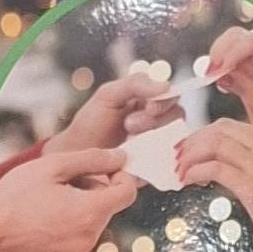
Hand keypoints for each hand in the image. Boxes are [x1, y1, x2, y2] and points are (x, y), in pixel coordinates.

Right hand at [0, 147, 130, 251]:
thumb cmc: (14, 198)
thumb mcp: (53, 166)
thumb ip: (92, 159)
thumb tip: (120, 157)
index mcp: (90, 211)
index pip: (128, 192)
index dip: (121, 176)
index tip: (105, 170)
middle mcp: (89, 238)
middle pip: (108, 207)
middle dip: (93, 192)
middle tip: (62, 184)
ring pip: (92, 223)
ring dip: (80, 210)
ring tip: (48, 203)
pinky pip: (77, 240)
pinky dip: (68, 229)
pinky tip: (44, 221)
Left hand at [48, 69, 180, 160]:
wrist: (75, 157)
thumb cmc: (90, 125)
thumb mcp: (109, 95)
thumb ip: (136, 83)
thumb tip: (166, 85)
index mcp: (149, 102)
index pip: (172, 97)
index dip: (164, 102)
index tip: (147, 107)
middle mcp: (158, 123)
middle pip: (177, 117)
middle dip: (154, 120)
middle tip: (129, 126)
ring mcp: (158, 146)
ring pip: (175, 139)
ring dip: (153, 139)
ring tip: (128, 142)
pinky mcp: (154, 168)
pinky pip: (169, 163)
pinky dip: (155, 159)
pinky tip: (134, 158)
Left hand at [174, 118, 252, 251]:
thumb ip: (242, 158)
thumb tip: (206, 153)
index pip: (227, 125)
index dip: (200, 133)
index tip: (184, 146)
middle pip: (218, 132)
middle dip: (191, 143)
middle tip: (176, 158)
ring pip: (215, 146)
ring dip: (191, 158)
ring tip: (180, 171)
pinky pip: (216, 169)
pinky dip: (196, 173)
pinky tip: (188, 181)